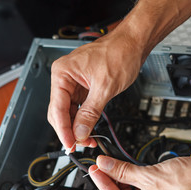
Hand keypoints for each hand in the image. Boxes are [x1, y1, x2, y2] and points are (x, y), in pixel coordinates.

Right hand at [47, 31, 142, 149]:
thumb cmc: (119, 53)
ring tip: (88, 139)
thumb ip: (90, 112)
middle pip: (59, 112)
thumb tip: (80, 132)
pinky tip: (88, 129)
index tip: (70, 144)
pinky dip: (83, 119)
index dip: (63, 130)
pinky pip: (78, 108)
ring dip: (76, 127)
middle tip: (80, 144)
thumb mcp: (105, 87)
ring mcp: (73, 83)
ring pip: (68, 112)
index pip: (57, 107)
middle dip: (69, 130)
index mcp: (63, 73)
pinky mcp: (83, 88)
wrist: (133, 44)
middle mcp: (64, 78)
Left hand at [89, 155, 190, 189]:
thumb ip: (122, 171)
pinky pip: (139, 187)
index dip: (103, 184)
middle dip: (110, 180)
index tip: (95, 171)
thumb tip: (105, 165)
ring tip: (109, 164)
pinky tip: (123, 168)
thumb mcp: (148, 176)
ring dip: (119, 177)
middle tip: (100, 165)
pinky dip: (130, 177)